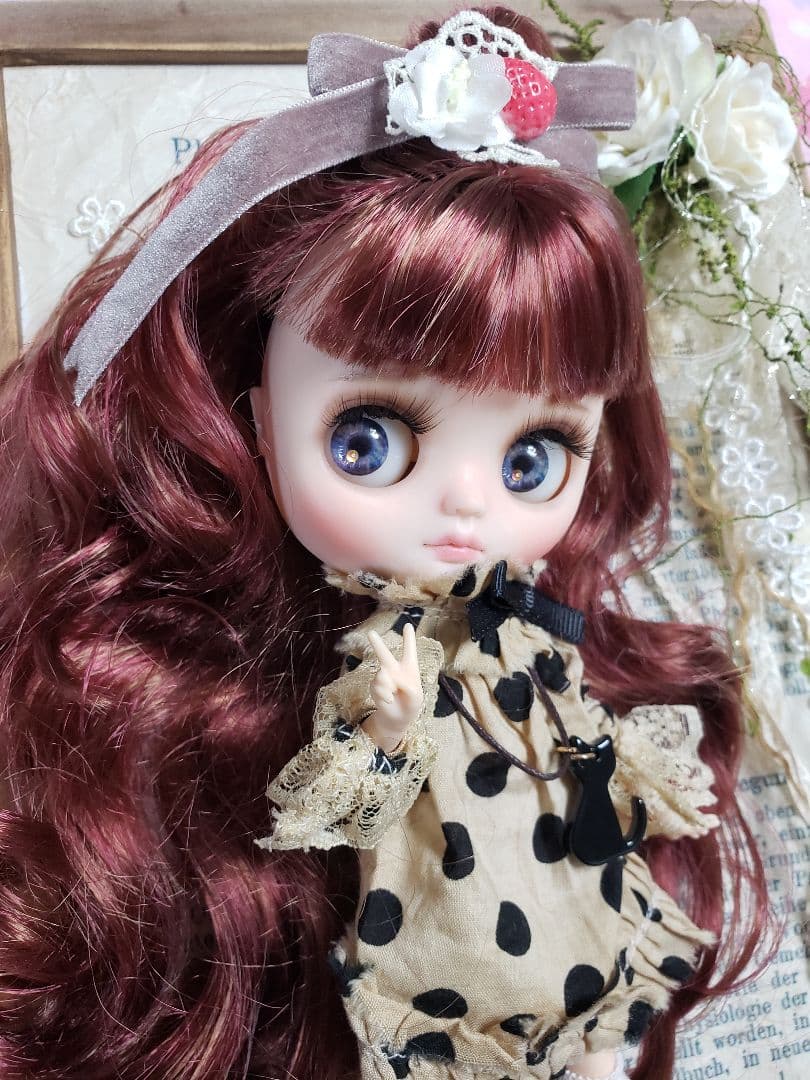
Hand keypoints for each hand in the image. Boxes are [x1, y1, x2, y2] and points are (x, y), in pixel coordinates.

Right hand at [364, 622, 423, 752]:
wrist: (398, 719)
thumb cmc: (411, 705)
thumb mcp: (417, 697)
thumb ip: (408, 686)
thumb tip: (393, 679)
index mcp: (409, 668)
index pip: (409, 651)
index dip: (408, 638)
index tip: (407, 625)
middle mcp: (394, 670)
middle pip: (384, 654)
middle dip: (376, 643)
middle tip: (370, 633)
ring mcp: (383, 678)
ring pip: (382, 674)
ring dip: (389, 686)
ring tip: (393, 694)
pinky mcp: (375, 687)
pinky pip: (378, 686)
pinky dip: (384, 695)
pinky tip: (388, 700)